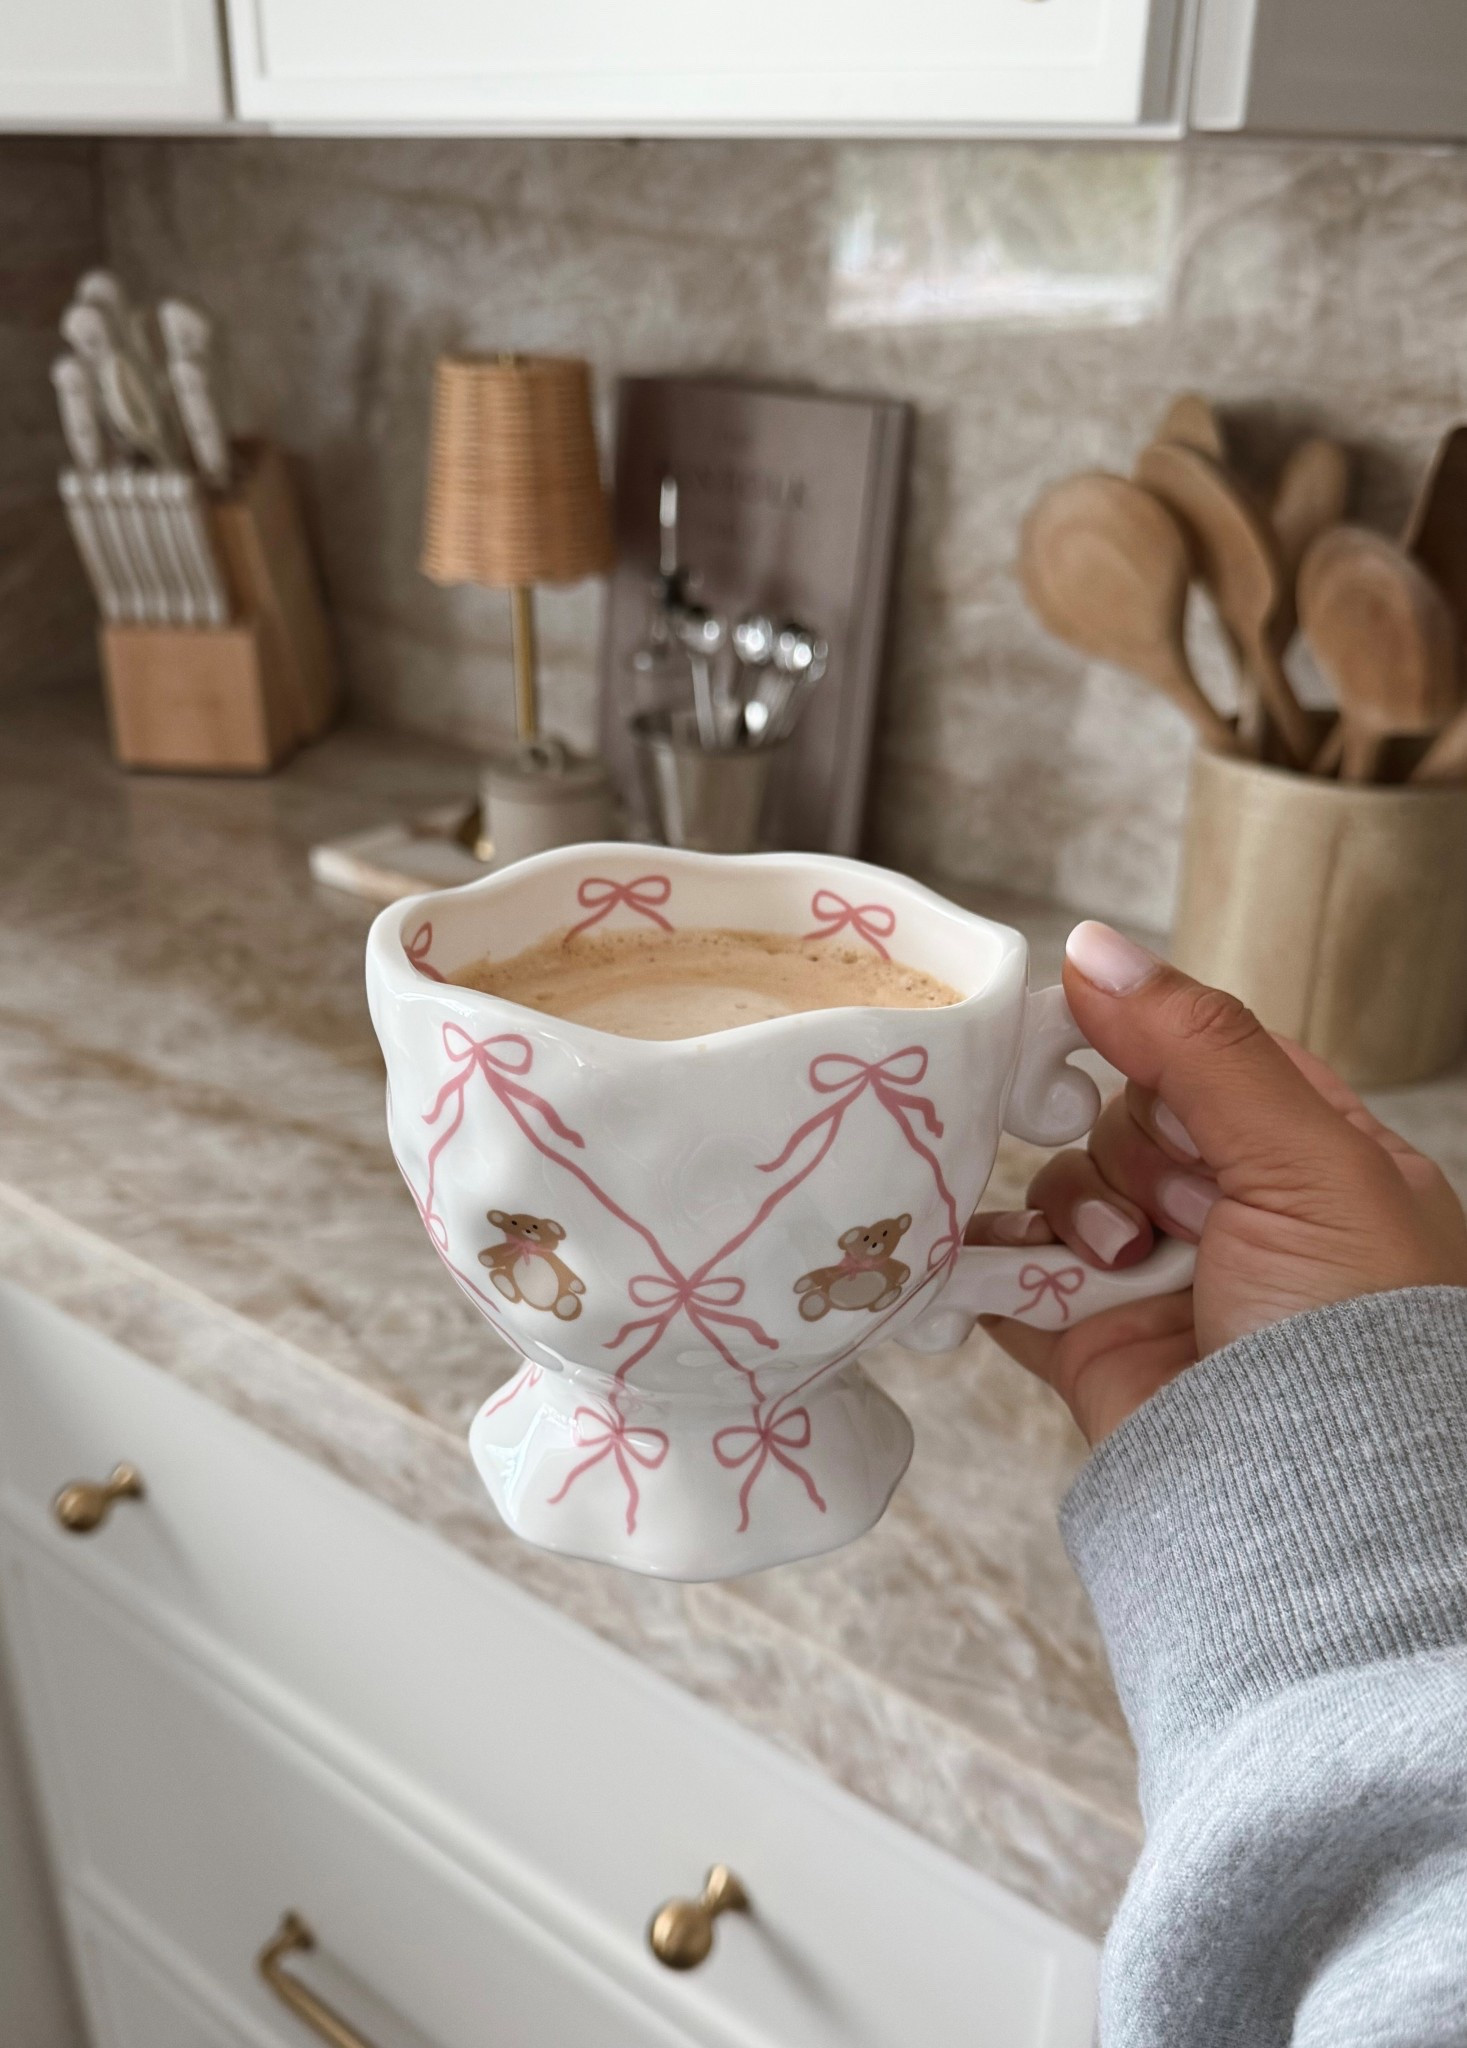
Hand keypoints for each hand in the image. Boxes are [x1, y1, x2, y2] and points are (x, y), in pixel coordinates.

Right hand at [969, 921, 1466, 1446]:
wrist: (1317, 1508)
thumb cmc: (1357, 1331)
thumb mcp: (1306, 1158)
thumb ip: (1200, 1046)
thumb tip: (1093, 945)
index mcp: (1309, 1153)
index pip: (1202, 1054)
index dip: (1152, 1047)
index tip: (1094, 1034)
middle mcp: (1232, 1208)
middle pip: (1122, 1114)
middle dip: (1138, 1152)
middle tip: (1185, 1209)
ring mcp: (1157, 1275)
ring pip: (1064, 1186)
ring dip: (1081, 1214)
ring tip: (1126, 1264)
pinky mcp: (1091, 1339)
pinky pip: (1012, 1276)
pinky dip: (994, 1266)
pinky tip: (995, 1260)